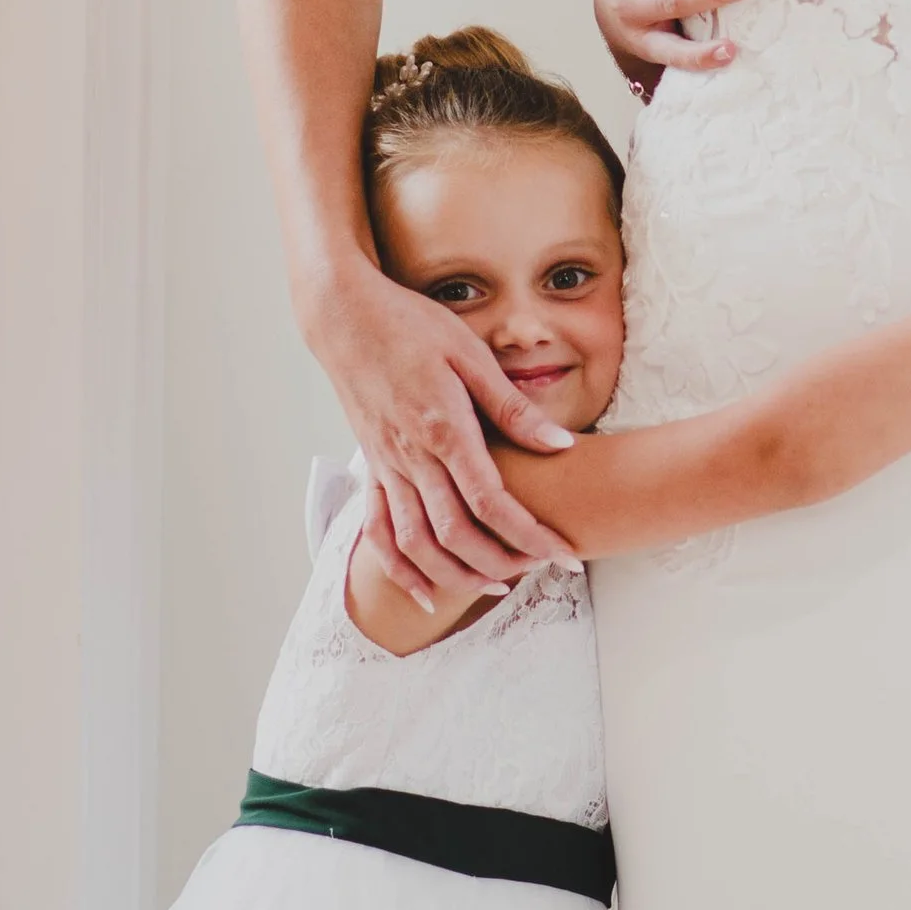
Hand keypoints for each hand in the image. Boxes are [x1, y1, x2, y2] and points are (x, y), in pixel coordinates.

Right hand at [307, 253, 578, 611]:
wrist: (345, 317)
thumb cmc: (412, 326)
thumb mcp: (471, 354)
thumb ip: (513, 408)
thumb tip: (562, 445)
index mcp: (444, 427)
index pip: (492, 500)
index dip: (531, 535)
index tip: (565, 555)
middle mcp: (411, 456)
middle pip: (457, 533)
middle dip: (503, 563)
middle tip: (543, 571)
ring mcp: (386, 467)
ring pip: (417, 543)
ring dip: (456, 575)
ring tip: (497, 586)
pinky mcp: (370, 468)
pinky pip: (379, 532)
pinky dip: (400, 569)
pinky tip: (426, 592)